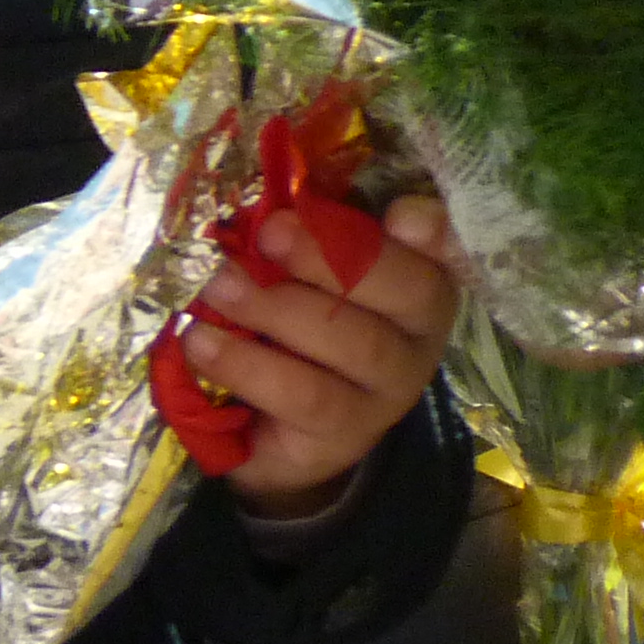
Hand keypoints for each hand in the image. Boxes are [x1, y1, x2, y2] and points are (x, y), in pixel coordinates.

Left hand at [194, 192, 463, 517]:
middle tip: (266, 236)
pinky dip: (247, 365)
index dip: (434, 234)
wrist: (260, 425)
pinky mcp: (342, 439)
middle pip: (408, 292)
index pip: (442, 251)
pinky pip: (305, 399)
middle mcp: (415, 340)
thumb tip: (272, 205)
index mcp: (414, 285)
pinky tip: (200, 342)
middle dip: (331, 256)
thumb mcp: (290, 270)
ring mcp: (385, 395)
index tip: (402, 214)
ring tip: (216, 289)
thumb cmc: (282, 319)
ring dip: (279, 310)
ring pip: (356, 344)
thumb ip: (300, 234)